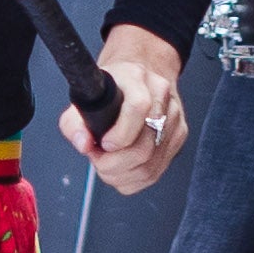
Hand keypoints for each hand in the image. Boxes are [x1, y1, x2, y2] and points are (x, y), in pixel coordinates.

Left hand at [64, 25, 186, 196]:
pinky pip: (156, 171)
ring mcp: (174, 118)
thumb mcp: (84, 98)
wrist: (138, 74)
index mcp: (137, 79)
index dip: (119, 135)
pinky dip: (133, 178)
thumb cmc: (111, 88)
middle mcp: (162, 96)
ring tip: (107, 164)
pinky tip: (122, 169)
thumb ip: (74, 123)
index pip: (138, 108)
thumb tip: (84, 144)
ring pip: (151, 165)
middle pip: (145, 147)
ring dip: (122, 174)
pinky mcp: (179, 135)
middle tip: (98, 159)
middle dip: (114, 164)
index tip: (103, 145)